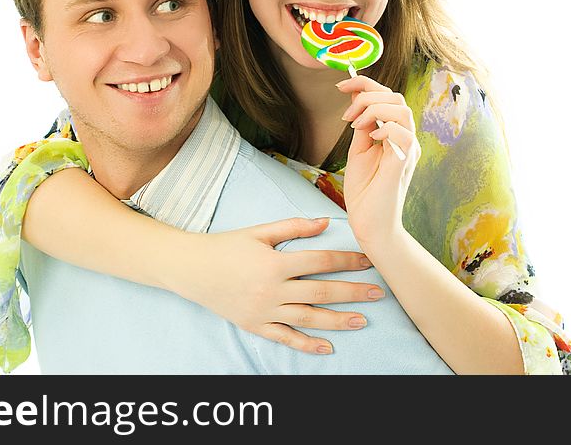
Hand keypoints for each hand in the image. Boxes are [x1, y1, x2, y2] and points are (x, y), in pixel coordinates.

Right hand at [177, 217, 385, 354]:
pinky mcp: (255, 325)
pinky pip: (285, 338)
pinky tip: (327, 348)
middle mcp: (272, 290)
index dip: (347, 260)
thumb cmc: (226, 246)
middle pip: (321, 292)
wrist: (191, 270)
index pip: (320, 261)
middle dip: (352, 293)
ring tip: (362, 321)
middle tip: (378, 293)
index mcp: (275, 262)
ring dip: (337, 320)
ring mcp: (264, 311)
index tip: (368, 261)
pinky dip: (306, 345)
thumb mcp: (259, 231)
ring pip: (308, 318)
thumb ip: (293, 226)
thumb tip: (326, 223)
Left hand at [338, 75, 421, 246]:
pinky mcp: (403, 164)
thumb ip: (361, 125)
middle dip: (367, 95)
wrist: (369, 224)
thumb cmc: (365, 191)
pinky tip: (371, 136)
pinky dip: (386, 128)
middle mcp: (405, 139)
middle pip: (397, 98)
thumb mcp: (358, 150)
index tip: (342, 85)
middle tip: (347, 113)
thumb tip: (356, 98)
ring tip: (356, 123)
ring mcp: (407, 151)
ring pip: (402, 110)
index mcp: (395, 134)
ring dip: (374, 109)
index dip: (365, 84)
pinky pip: (405, 135)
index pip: (388, 97)